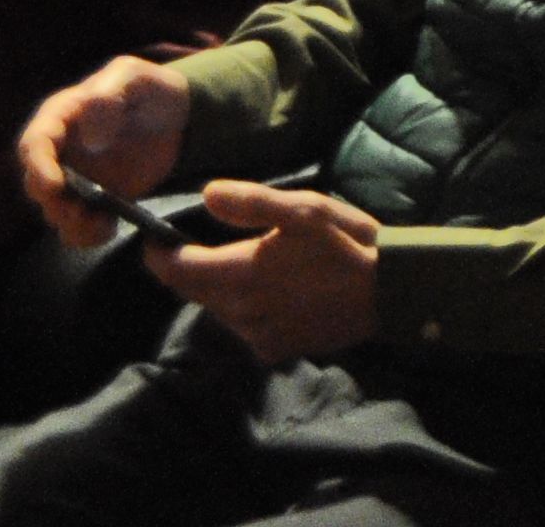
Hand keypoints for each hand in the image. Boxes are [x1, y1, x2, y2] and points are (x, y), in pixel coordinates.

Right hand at [21, 58, 191, 246]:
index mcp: (61, 117)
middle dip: (54, 202)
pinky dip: (87, 234)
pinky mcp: (94, 200)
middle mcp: (60, 152)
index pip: (34, 144)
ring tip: (100, 224)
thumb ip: (109, 95)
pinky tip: (108, 230)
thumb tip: (89, 131)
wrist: (179, 118)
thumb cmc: (151, 90)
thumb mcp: (134, 77)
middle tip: (80, 211)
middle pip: (37, 184)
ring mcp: (75, 179)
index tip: (54, 186)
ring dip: (71, 223)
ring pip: (56, 210)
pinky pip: (78, 226)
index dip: (37, 167)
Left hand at [150, 186, 378, 366]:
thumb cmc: (348, 244)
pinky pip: (242, 327)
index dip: (157, 254)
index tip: (154, 238)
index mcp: (240, 274)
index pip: (175, 270)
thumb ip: (252, 202)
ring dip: (218, 289)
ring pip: (217, 309)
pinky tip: (271, 292)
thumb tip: (207, 194)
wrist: (390, 293)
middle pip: (193, 291)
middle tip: (198, 245)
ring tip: (244, 265)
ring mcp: (256, 336)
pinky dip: (244, 308)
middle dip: (188, 269)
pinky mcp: (274, 350)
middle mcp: (239, 312)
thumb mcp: (305, 210)